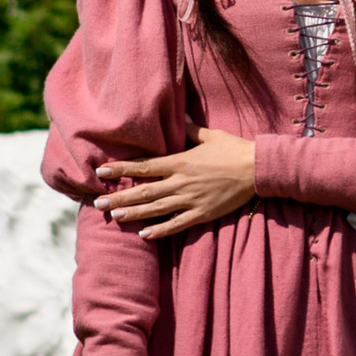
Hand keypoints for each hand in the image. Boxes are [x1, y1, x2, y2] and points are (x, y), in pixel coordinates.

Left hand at [97, 128, 256, 239]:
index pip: (144, 166)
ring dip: (133, 213)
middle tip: (98, 202)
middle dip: (120, 197)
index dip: (122, 169)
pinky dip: (160, 231)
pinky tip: (144, 235)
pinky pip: (177, 224)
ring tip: (114, 216)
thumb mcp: (210, 135)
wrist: (257, 169)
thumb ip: (189, 131)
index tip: (102, 171)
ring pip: (156, 209)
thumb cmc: (234, 149)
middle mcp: (181, 182)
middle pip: (144, 191)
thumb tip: (177, 120)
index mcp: (180, 161)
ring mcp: (190, 199)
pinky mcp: (202, 214)